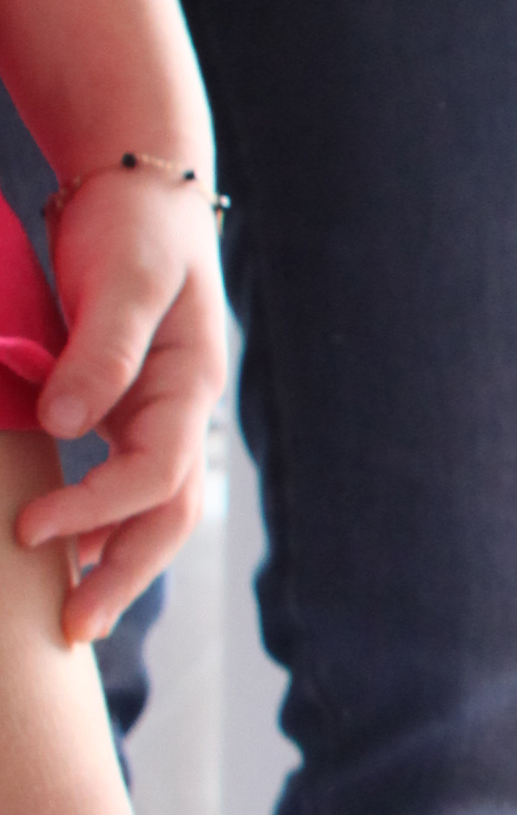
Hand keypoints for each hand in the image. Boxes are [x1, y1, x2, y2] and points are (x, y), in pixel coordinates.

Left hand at [12, 166, 223, 640]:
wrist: (140, 184)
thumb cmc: (136, 227)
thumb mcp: (125, 277)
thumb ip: (101, 351)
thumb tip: (65, 425)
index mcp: (190, 385)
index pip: (155, 474)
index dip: (95, 510)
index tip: (28, 531)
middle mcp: (182, 410)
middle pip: (167, 516)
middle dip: (122, 575)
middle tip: (71, 629)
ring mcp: (159, 412)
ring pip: (150, 509)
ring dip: (114, 562)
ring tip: (72, 612)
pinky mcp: (130, 406)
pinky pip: (124, 483)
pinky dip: (99, 523)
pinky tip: (68, 549)